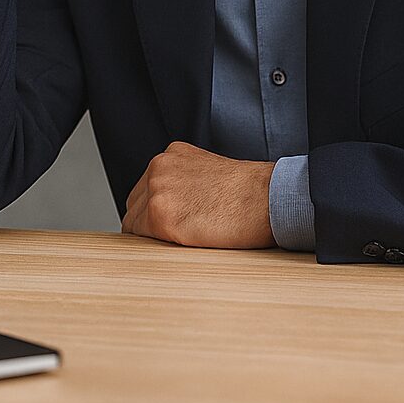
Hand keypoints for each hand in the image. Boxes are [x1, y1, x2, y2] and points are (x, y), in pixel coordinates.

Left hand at [121, 141, 276, 248]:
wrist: (268, 197)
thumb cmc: (250, 191)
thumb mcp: (209, 172)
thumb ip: (184, 182)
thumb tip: (174, 206)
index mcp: (170, 156)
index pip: (145, 190)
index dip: (154, 211)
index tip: (171, 223)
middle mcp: (158, 168)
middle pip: (135, 207)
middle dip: (150, 224)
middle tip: (178, 236)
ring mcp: (157, 191)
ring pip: (136, 226)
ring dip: (154, 237)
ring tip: (186, 240)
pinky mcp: (161, 217)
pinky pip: (144, 240)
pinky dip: (160, 247)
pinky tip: (185, 244)